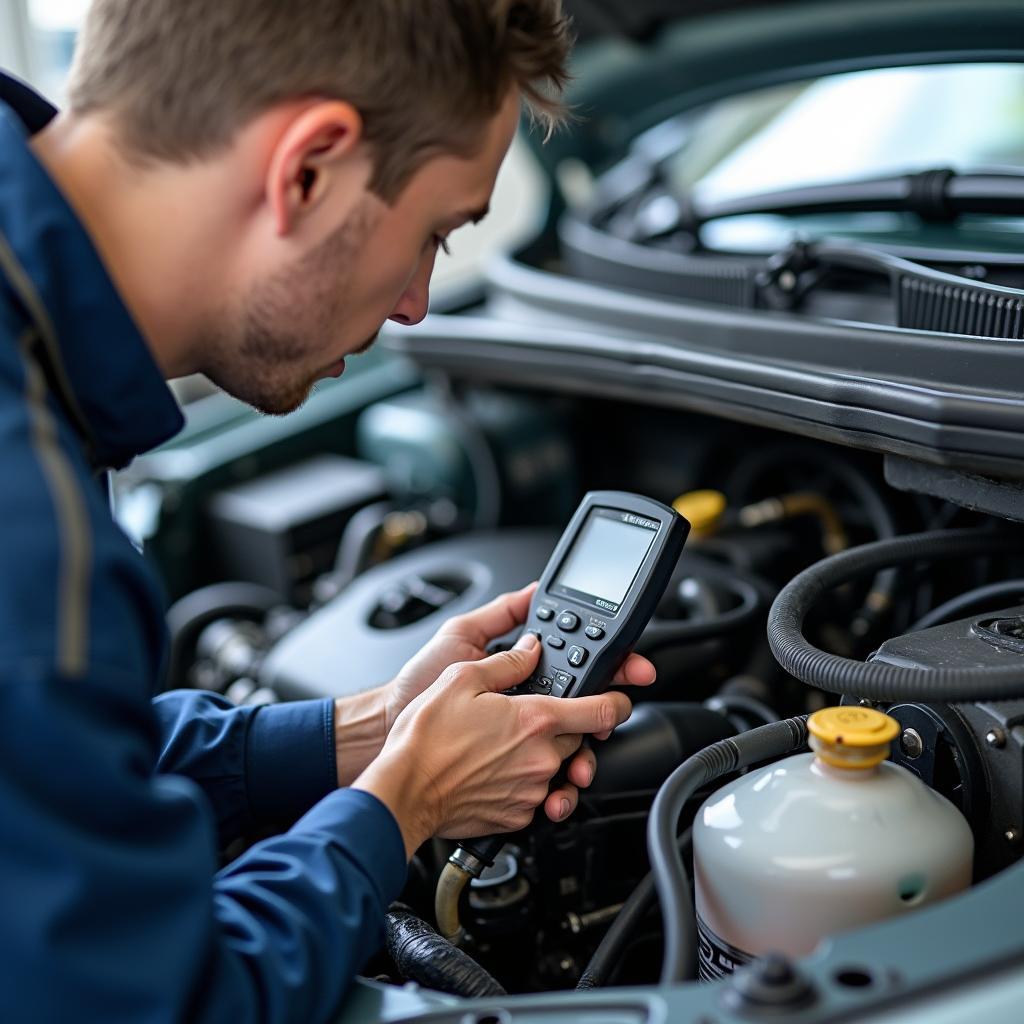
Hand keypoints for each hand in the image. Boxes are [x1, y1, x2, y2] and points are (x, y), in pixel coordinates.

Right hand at [380, 582, 656, 819]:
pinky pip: (536, 794)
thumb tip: (531, 650)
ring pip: (557, 766)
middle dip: (564, 725)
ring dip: (542, 754)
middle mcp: (542, 757)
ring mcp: (532, 790)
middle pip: (578, 736)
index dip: (619, 700)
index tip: (621, 695)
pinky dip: (524, 781)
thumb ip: (507, 661)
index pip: (604, 710)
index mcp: (536, 719)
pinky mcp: (518, 816)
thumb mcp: (462, 676)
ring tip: (506, 746)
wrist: (404, 790)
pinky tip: (496, 770)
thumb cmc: (426, 738)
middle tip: (531, 716)